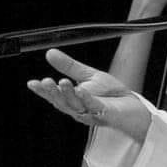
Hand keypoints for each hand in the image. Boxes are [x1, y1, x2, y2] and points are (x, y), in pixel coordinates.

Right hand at [27, 49, 151, 142]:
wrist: (134, 108)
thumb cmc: (111, 95)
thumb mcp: (88, 76)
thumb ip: (69, 67)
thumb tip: (49, 53)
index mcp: (73, 101)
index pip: (54, 96)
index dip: (42, 91)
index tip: (32, 83)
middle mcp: (79, 109)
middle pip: (62, 102)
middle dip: (52, 93)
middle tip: (44, 82)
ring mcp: (92, 113)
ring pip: (76, 106)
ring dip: (67, 94)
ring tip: (61, 82)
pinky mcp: (106, 114)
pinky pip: (94, 106)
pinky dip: (86, 99)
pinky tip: (81, 90)